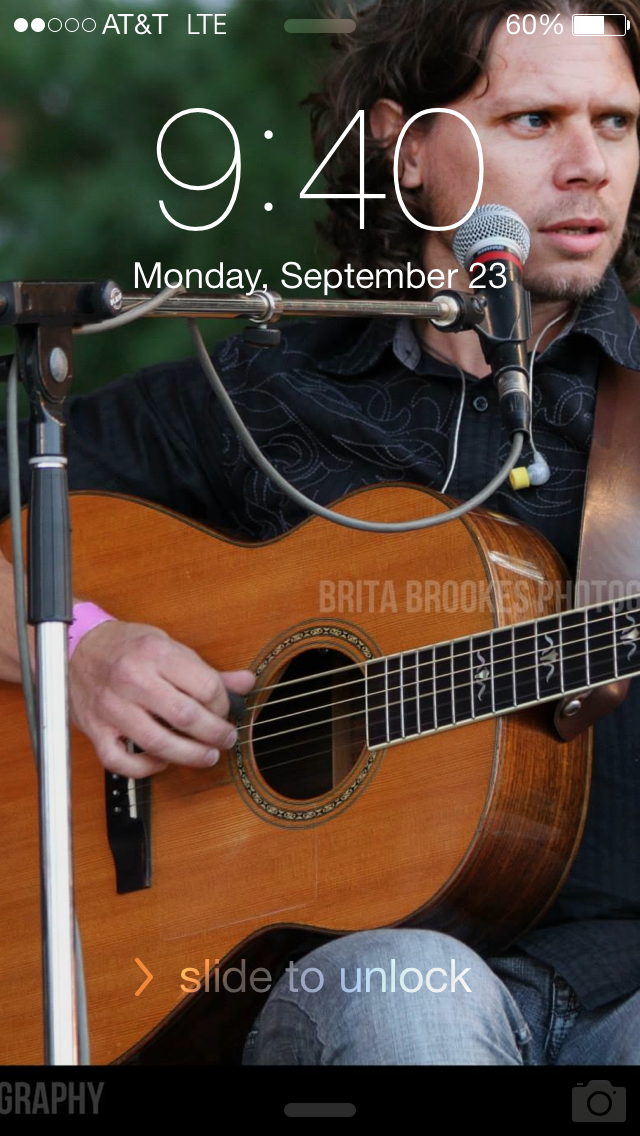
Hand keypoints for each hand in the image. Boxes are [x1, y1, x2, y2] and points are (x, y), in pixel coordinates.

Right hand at [69, 620, 254, 777]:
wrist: (78, 648)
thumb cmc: (127, 646)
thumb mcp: (169, 646)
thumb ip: (207, 670)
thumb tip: (246, 682)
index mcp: (155, 653)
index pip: (204, 687)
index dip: (222, 704)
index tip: (224, 710)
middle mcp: (132, 679)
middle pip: (185, 717)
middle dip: (215, 733)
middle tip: (226, 738)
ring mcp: (112, 707)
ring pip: (158, 743)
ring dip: (190, 755)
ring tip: (207, 756)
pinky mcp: (96, 729)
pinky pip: (121, 762)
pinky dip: (146, 768)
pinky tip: (162, 761)